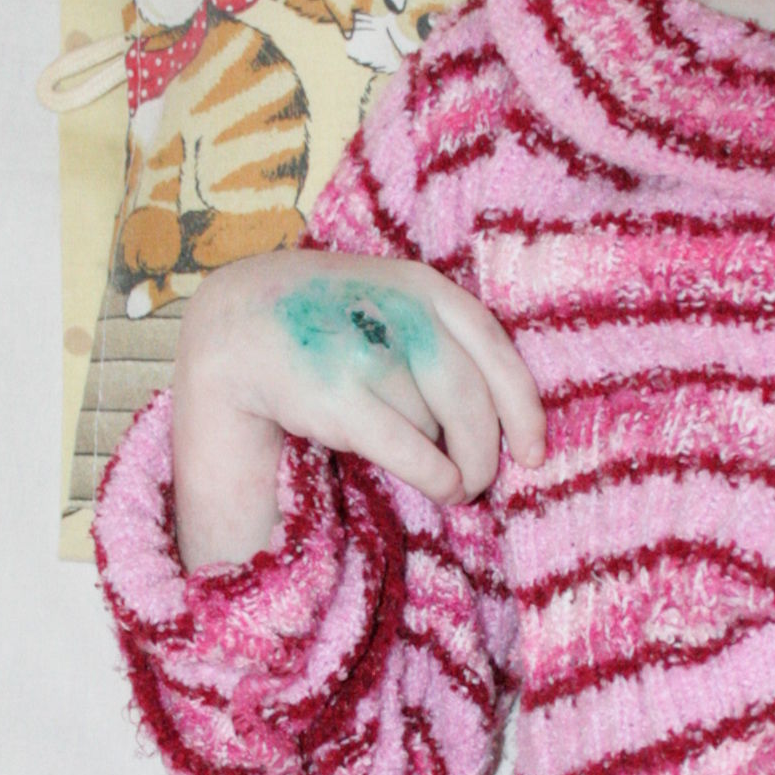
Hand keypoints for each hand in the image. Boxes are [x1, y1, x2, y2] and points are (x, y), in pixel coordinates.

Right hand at [169, 251, 545, 570]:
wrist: (240, 323)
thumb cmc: (330, 322)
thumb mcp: (390, 299)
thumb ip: (443, 334)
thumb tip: (507, 417)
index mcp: (423, 286)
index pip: (494, 350)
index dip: (523, 407)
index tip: (534, 450)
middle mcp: (402, 313)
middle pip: (472, 398)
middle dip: (486, 449)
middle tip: (483, 479)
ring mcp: (370, 353)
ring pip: (436, 425)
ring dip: (448, 460)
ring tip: (447, 478)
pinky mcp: (340, 397)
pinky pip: (412, 451)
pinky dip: (436, 477)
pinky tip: (442, 488)